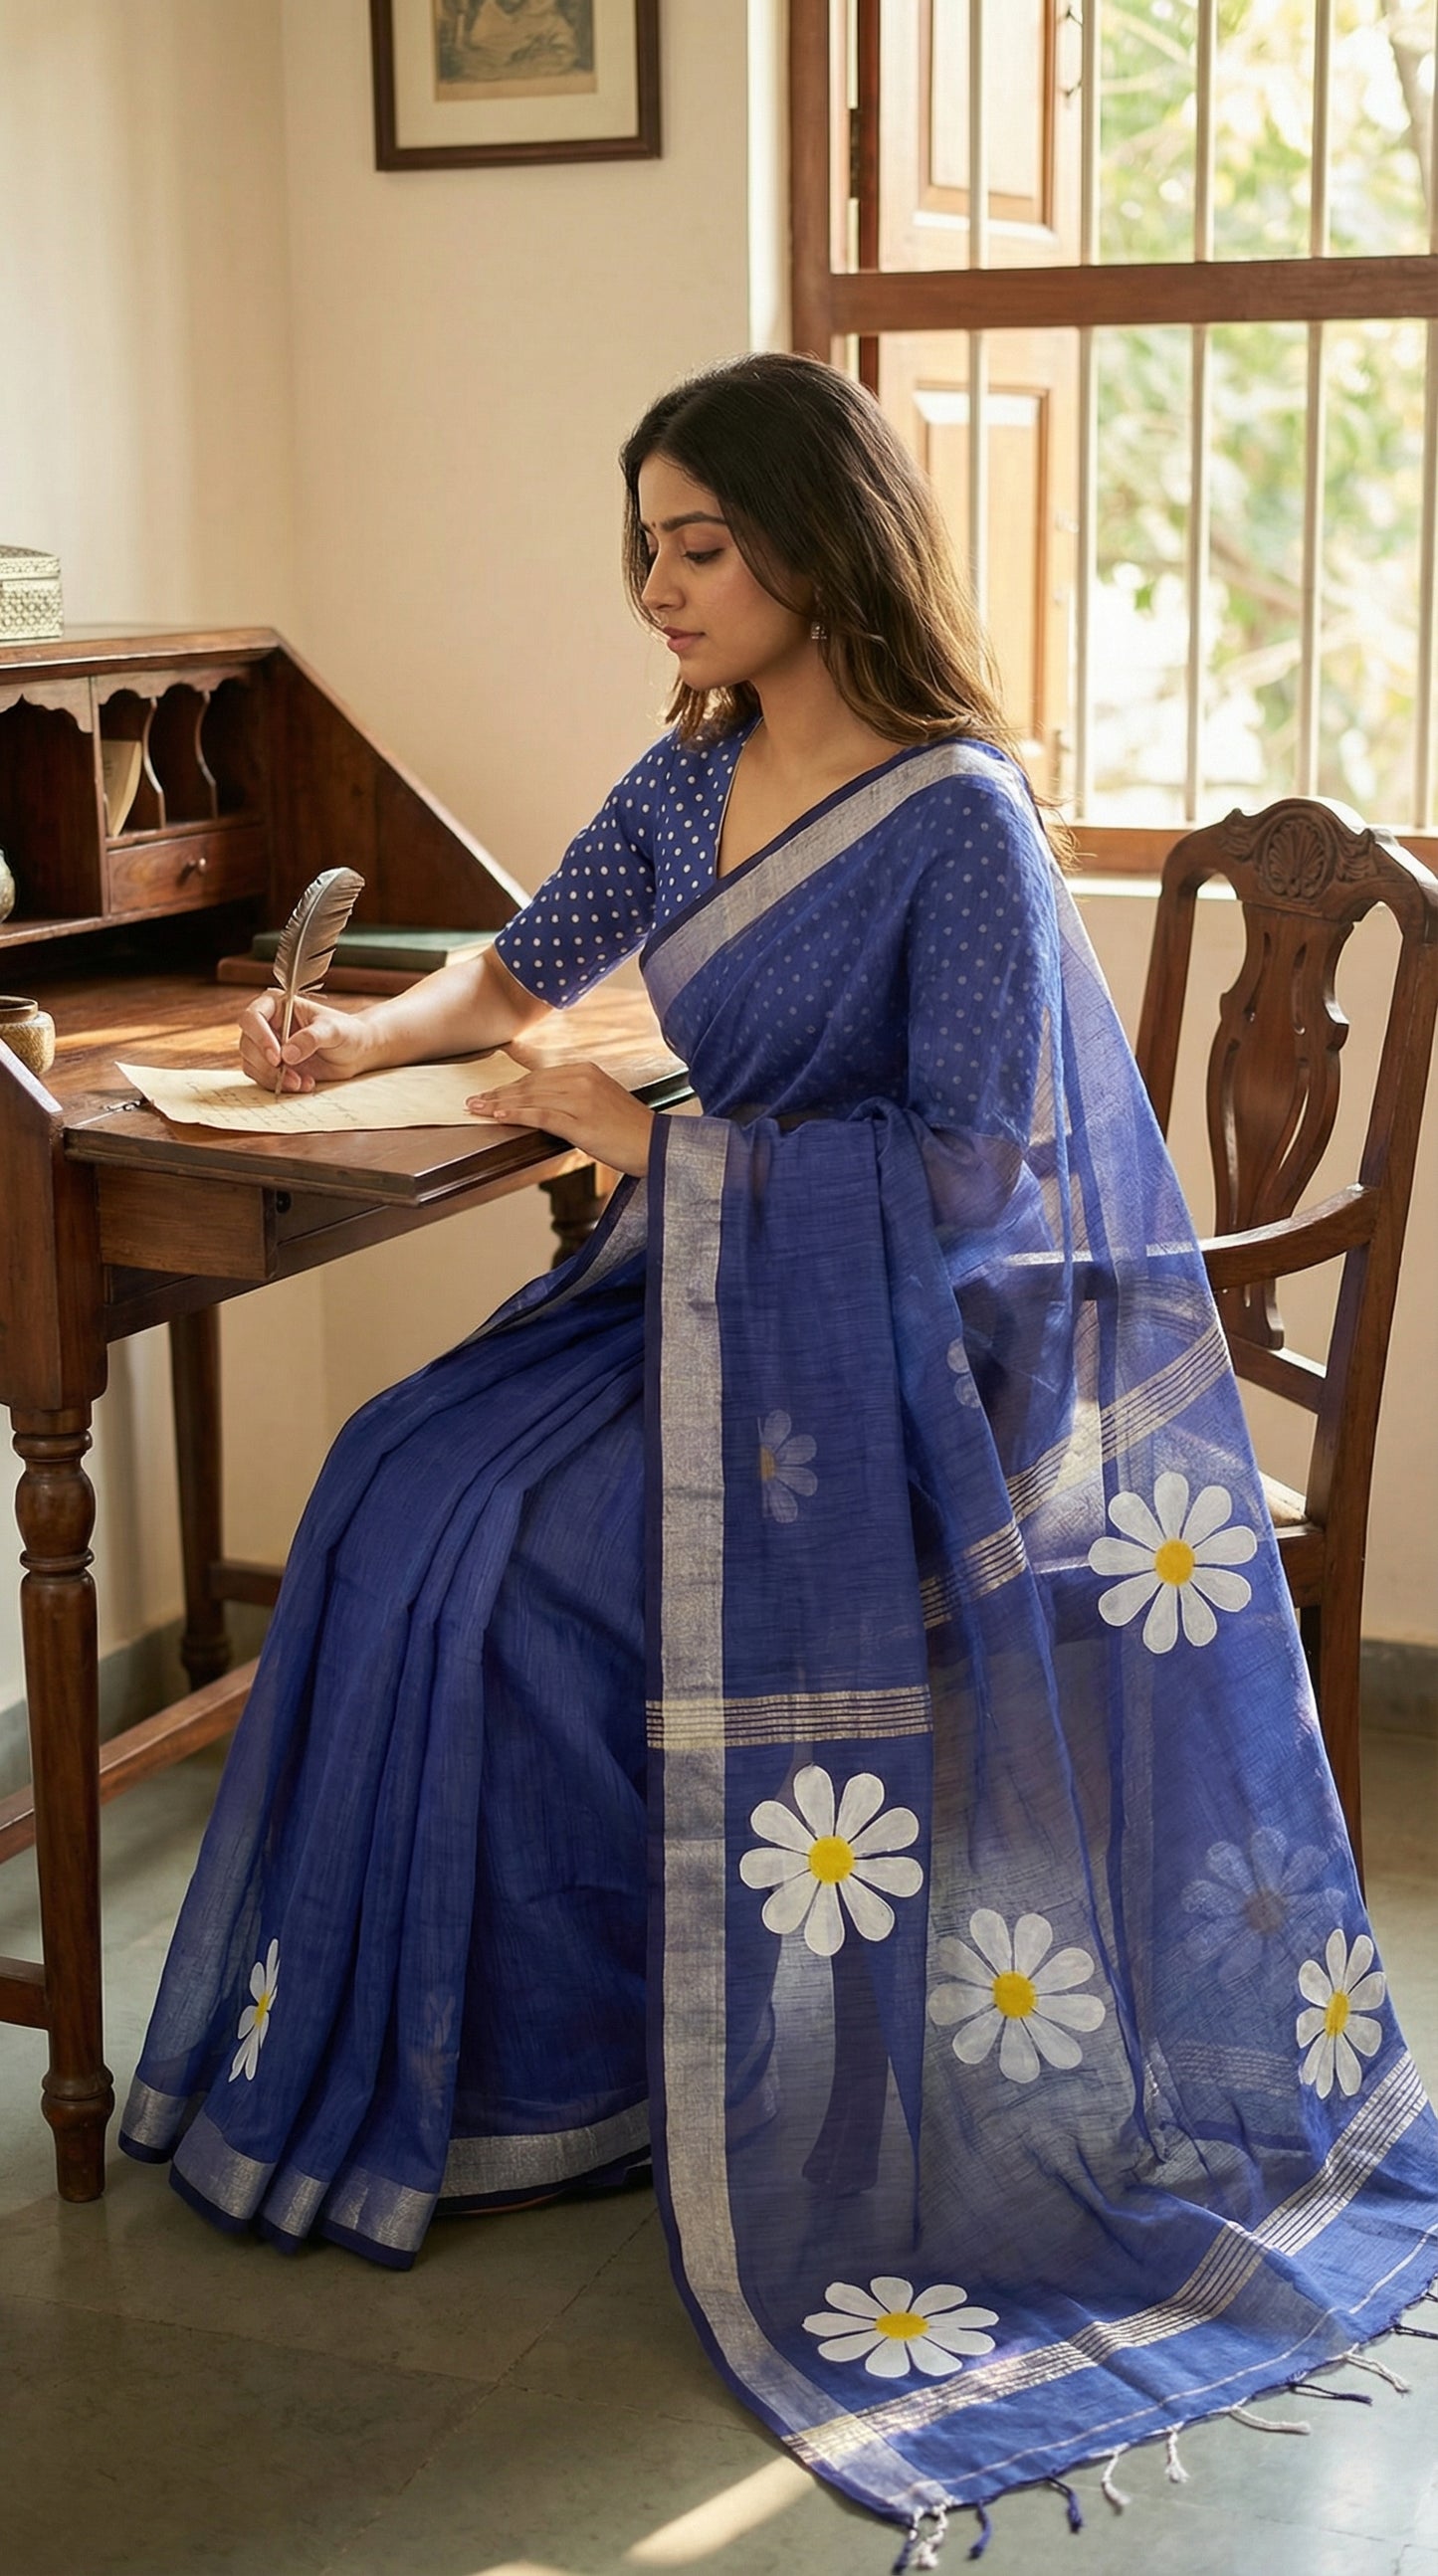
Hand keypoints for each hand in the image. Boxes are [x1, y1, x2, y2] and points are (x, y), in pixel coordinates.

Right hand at [237, 992, 375, 1092]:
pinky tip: (304, 1083)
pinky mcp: (271, 1066)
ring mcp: (267, 1046)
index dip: (260, 1037)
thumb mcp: (334, 1031)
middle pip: (247, 1044)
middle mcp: (267, 1024)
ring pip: (251, 1064)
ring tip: (303, 1081)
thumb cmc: (347, 1032)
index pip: (252, 1017)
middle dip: (267, 1064)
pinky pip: (262, 1078)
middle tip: (292, 1075)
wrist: (355, 1052)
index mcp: (277, 1004)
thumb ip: (311, 1038)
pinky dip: (280, 1085)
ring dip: (274, 1078)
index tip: (278, 1057)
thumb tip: (287, 1054)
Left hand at [466, 1060, 655, 1177]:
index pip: (538, 1077)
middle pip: (529, 1085)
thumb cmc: (630, 1129)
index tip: (490, 1094)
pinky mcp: (580, 1121)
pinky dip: (517, 1115)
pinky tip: (499, 1117)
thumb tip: (543, 1105)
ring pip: (530, 1099)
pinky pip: (541, 1115)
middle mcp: (581, 1079)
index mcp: (585, 1071)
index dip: (510, 1086)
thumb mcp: (601, 1101)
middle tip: (474, 1102)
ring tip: (478, 1110)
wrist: (657, 1145)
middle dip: (498, 1095)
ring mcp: (581, 1099)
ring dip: (499, 1105)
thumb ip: (574, 1096)